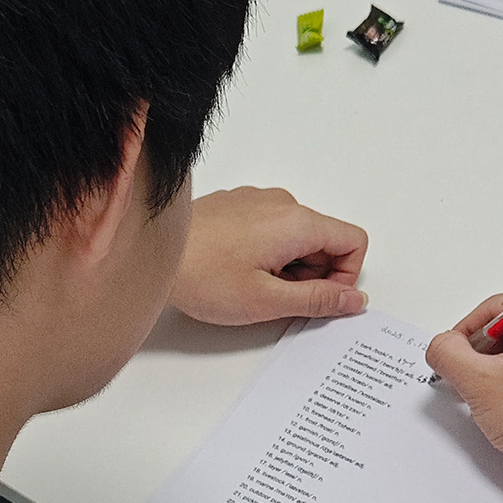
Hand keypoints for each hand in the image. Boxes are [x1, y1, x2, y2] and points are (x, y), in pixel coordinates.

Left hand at [171, 187, 367, 325]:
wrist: (149, 255)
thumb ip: (318, 300)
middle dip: (313, 276)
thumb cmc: (200, 275)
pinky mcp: (237, 207)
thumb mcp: (268, 301)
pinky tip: (237, 272)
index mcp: (296, 222)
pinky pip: (272, 230)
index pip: (354, 242)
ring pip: (297, 237)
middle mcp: (281, 203)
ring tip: (251, 286)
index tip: (319, 299)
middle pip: (325, 240)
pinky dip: (267, 254)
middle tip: (277, 299)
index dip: (345, 278)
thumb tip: (353, 300)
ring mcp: (257, 202)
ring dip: (288, 267)